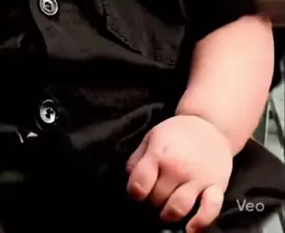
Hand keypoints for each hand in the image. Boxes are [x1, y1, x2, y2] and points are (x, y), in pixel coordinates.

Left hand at [126, 115, 232, 232]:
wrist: (210, 125)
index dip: (135, 193)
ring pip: (178, 209)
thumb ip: (137, 159)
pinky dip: (200, 223)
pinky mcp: (217, 186)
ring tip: (167, 209)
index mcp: (159, 154)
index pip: (139, 185)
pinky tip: (191, 229)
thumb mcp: (152, 137)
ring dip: (168, 215)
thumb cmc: (177, 133)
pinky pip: (210, 210)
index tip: (138, 192)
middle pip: (157, 199)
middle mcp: (178, 167)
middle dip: (153, 201)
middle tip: (156, 194)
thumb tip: (131, 181)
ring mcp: (198, 178)